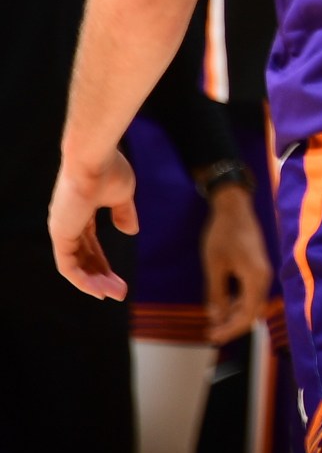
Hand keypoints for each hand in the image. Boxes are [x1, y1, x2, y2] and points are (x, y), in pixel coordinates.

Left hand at [49, 147, 137, 299]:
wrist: (94, 158)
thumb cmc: (109, 170)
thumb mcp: (123, 195)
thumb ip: (124, 213)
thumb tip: (131, 231)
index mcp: (81, 212)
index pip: (90, 244)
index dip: (103, 262)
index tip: (118, 278)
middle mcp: (68, 223)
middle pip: (84, 258)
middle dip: (101, 276)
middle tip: (120, 292)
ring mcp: (62, 229)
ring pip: (75, 266)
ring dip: (94, 282)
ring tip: (114, 294)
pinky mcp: (61, 235)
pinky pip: (68, 266)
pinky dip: (82, 280)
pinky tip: (99, 291)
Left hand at [198, 183, 273, 342]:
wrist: (235, 208)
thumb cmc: (223, 235)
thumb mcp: (214, 266)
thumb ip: (217, 293)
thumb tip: (216, 317)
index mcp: (256, 278)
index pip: (247, 315)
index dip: (231, 329)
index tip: (212, 336)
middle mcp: (264, 278)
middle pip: (253, 311)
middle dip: (233, 324)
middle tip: (211, 333)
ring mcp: (262, 272)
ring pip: (252, 302)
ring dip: (235, 314)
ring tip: (214, 321)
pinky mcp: (257, 267)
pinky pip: (251, 292)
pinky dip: (238, 302)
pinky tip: (223, 304)